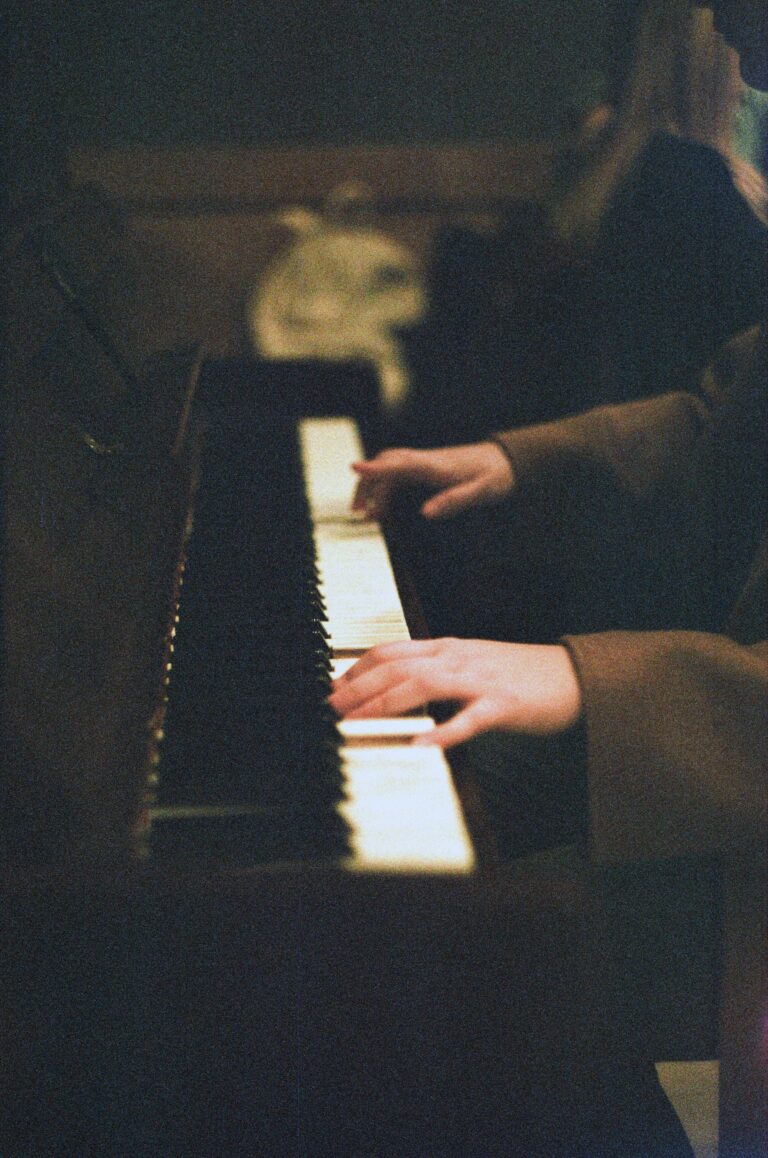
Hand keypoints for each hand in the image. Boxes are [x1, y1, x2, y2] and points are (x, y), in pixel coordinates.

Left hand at [329, 638, 582, 748]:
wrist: (573, 676)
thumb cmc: (522, 673)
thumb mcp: (472, 663)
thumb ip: (437, 670)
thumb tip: (397, 687)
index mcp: (449, 648)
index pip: (392, 651)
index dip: (357, 669)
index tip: (332, 688)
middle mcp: (459, 658)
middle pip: (398, 667)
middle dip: (359, 688)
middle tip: (331, 708)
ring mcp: (480, 680)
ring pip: (423, 685)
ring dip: (385, 703)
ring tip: (358, 720)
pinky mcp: (503, 705)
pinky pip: (469, 718)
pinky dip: (443, 731)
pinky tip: (421, 744)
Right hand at [351, 442, 513, 519]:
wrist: (505, 460)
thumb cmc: (495, 475)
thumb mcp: (481, 492)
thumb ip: (454, 501)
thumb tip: (426, 513)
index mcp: (436, 465)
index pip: (399, 463)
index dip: (376, 466)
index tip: (354, 467)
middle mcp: (426, 461)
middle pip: (386, 464)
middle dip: (367, 484)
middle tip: (358, 511)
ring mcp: (424, 463)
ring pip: (389, 470)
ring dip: (374, 489)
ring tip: (367, 515)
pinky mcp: (426, 469)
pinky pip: (398, 476)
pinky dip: (385, 490)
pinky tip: (384, 508)